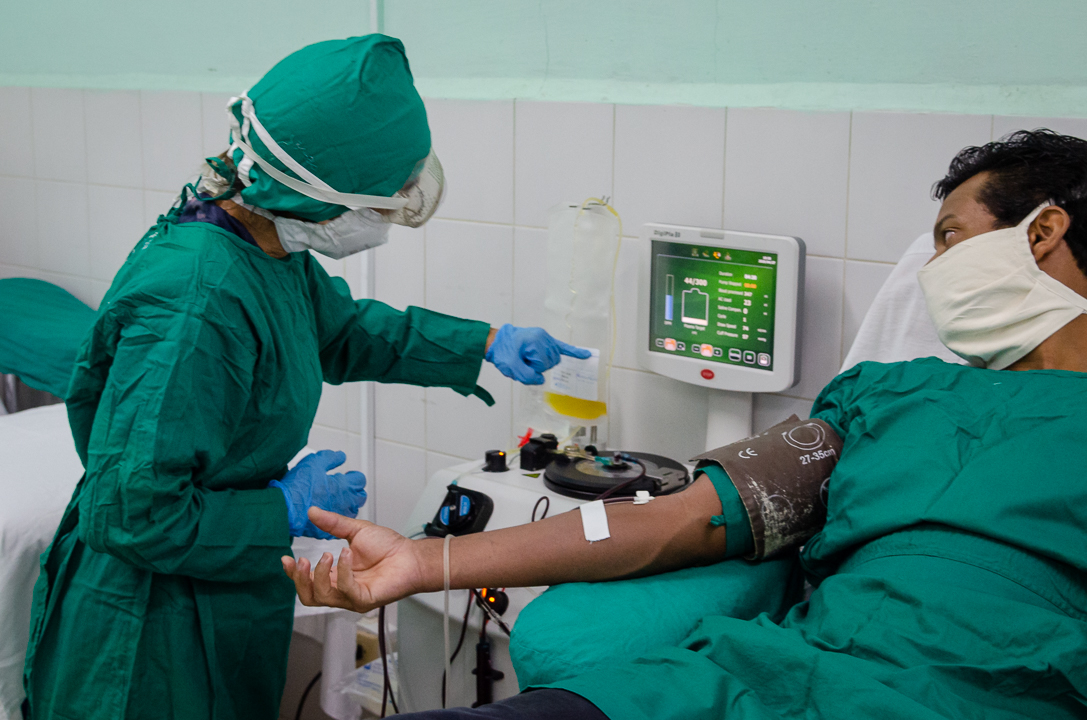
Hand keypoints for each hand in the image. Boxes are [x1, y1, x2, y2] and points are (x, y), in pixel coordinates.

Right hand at [269, 450, 366, 538]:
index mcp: (344, 486)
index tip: (348, 476)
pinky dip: (333, 519)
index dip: (353, 476)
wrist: (284, 509)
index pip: (360, 480)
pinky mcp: (325, 530)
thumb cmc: (299, 487)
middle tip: (343, 488)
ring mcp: (336, 518)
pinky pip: (336, 526)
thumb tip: (340, 456)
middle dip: (353, 491)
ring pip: (349, 512)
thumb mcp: (315, 463)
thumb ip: (331, 458)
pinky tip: (324, 513)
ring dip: (345, 505)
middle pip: (359, 497)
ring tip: (334, 500)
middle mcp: (344, 503)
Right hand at [282, 508, 425, 611]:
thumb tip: (312, 511)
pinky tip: (346, 554)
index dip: (293, 574)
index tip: (285, 558)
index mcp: (335, 575)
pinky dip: (342, 571)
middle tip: (303, 561)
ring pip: (322, 596)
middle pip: (309, 596)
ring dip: (319, 575)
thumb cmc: (388, 547)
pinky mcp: (364, 599)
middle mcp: (341, 589)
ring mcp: (352, 597)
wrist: (411, 555)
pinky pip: (345, 590)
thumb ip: (332, 523)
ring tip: (327, 555)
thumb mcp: (355, 530)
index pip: (307, 582)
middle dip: (300, 580)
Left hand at [484, 324, 591, 384]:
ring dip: (544, 362)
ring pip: (554, 358)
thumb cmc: (503, 353)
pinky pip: (563, 347)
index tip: (521, 362)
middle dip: (538, 366)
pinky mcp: (546, 340)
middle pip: (551, 361)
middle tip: (524, 361)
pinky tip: (586, 355)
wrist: (497, 341)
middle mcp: (543, 337)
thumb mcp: (511, 367)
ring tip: (529, 358)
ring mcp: (546, 338)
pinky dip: (574, 352)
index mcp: (535, 341)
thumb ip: (527, 376)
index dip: (533, 368)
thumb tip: (541, 379)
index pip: (544, 364)